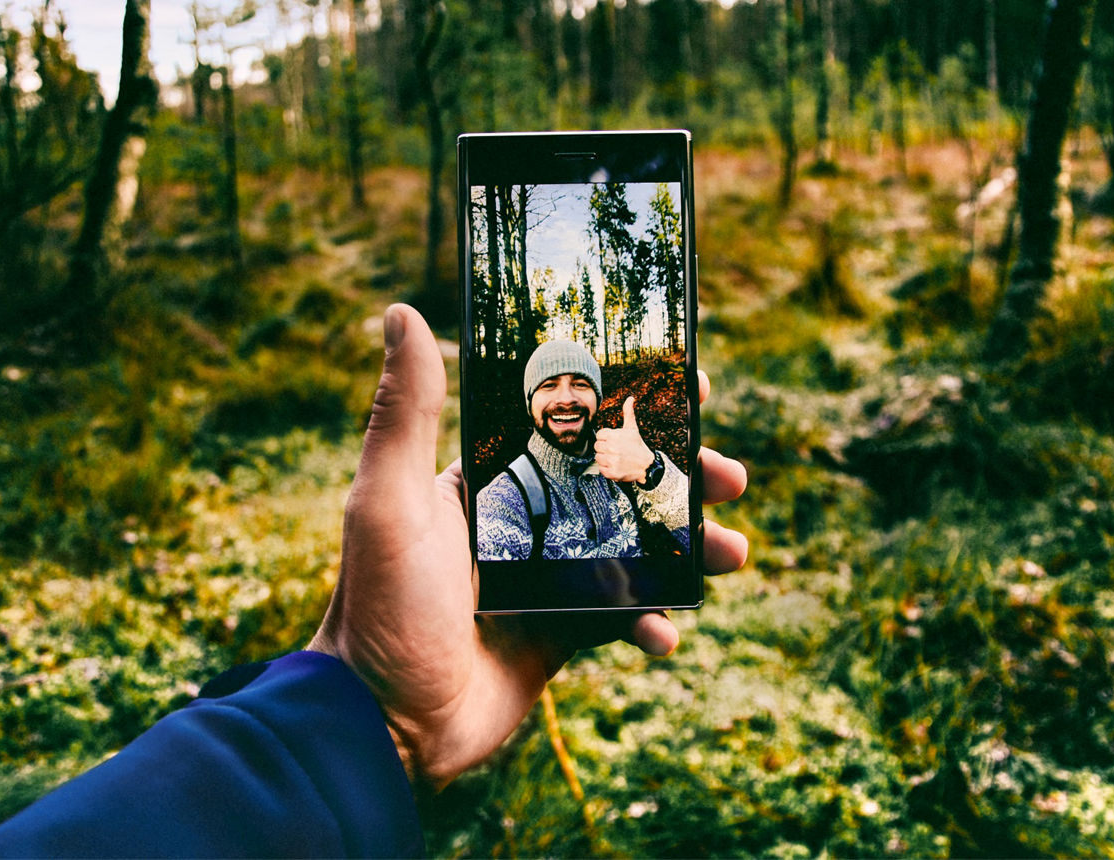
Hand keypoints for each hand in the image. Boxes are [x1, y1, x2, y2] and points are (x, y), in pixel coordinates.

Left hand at [308, 304, 748, 790]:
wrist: (380, 723)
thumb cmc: (380, 604)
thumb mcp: (388, 500)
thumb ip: (404, 412)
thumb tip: (399, 313)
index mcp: (489, 478)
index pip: (571, 424)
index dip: (630, 402)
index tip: (688, 383)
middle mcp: (524, 520)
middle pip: (619, 483)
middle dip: (680, 477)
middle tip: (729, 476)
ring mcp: (547, 578)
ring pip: (636, 548)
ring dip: (688, 547)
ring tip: (733, 552)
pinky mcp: (561, 634)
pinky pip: (622, 617)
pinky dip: (652, 622)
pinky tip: (664, 632)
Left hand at [594, 395, 654, 483]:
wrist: (646, 465)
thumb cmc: (637, 446)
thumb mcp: (632, 428)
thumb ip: (628, 412)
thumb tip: (630, 398)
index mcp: (614, 436)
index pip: (599, 435)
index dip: (606, 438)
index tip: (614, 441)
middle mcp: (612, 448)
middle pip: (597, 446)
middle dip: (605, 448)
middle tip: (615, 450)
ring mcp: (612, 461)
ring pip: (597, 458)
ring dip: (605, 459)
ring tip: (616, 458)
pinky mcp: (612, 473)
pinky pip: (601, 469)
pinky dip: (607, 469)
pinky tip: (616, 466)